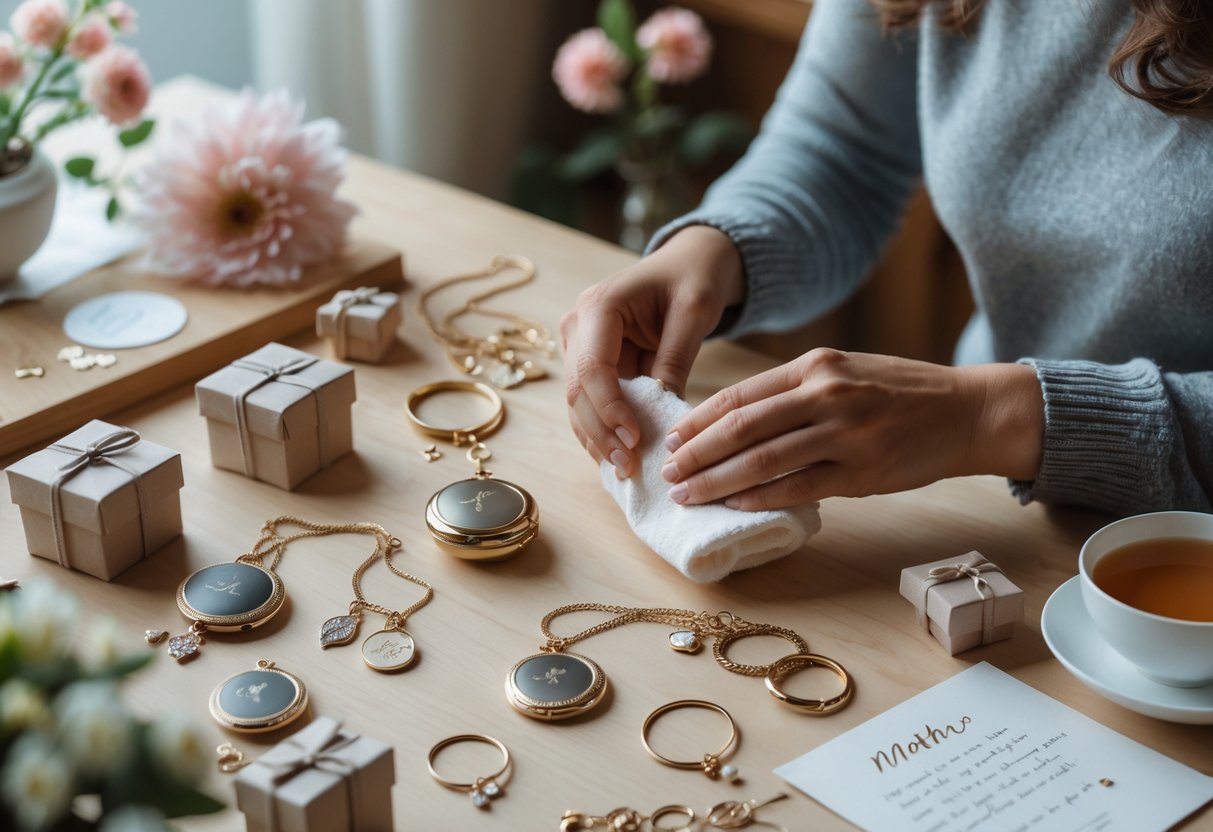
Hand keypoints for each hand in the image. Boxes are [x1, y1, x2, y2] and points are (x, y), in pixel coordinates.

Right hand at [561, 225, 744, 477]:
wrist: (688, 265)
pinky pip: (592, 405)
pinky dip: (604, 432)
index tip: (636, 439)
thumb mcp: (694, 312)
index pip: (592, 368)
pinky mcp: (590, 365)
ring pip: (578, 405)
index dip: (610, 409)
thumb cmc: (693, 279)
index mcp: (599, 306)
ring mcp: (579, 347)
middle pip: (578, 392)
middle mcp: (578, 326)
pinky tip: (620, 459)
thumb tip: (664, 416)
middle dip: (601, 433)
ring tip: (625, 472)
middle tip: (630, 467)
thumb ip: (675, 359)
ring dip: (598, 440)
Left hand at [661, 349, 1043, 509]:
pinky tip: (735, 507)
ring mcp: (845, 432)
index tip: (672, 440)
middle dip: (697, 453)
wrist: (967, 411)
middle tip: (668, 473)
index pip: (740, 394)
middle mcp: (825, 393)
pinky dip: (761, 498)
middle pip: (742, 426)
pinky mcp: (863, 470)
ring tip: (689, 496)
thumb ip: (795, 391)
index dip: (698, 420)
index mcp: (814, 365)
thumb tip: (735, 423)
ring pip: (764, 459)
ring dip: (718, 481)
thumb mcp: (845, 372)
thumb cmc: (900, 393)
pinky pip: (799, 487)